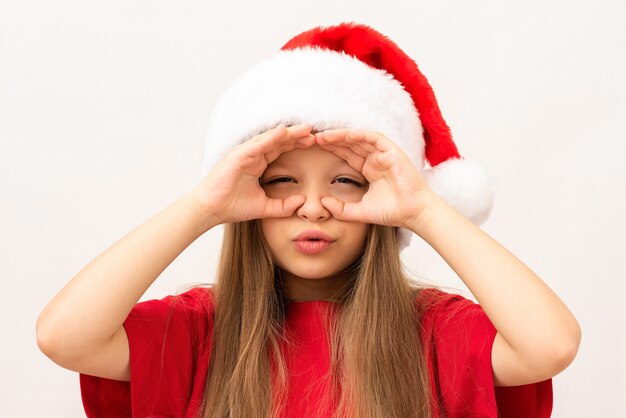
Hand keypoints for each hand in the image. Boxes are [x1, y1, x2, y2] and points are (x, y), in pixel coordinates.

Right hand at [193, 123, 314, 224]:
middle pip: (279, 142)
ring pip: (270, 139)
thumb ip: (283, 206)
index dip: (297, 146)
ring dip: (288, 134)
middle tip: (316, 133)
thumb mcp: (265, 207)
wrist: (211, 210)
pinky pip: (257, 144)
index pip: (281, 150)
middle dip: (297, 137)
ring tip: (305, 129)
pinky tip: (284, 132)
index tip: (315, 144)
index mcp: (259, 165)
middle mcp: (253, 156)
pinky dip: (270, 137)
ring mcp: (245, 154)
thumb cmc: (233, 207)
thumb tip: (302, 202)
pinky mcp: (237, 156)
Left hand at [314, 128, 436, 228]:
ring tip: (324, 136)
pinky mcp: (393, 152)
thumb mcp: (359, 211)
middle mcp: (375, 160)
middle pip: (350, 144)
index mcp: (369, 170)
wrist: (413, 213)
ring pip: (359, 139)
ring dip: (342, 136)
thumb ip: (341, 209)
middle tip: (312, 138)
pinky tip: (345, 134)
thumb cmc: (391, 212)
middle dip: (332, 140)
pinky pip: (374, 138)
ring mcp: (384, 155)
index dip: (331, 150)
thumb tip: (322, 203)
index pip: (347, 155)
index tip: (313, 149)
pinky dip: (360, 135)